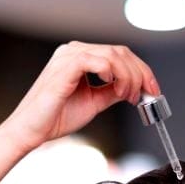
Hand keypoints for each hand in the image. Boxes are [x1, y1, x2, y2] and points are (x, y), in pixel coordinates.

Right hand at [0, 42, 159, 152]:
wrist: (32, 131)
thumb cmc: (54, 118)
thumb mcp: (93, 103)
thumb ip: (111, 92)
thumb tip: (132, 88)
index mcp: (79, 58)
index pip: (117, 55)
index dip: (140, 70)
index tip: (152, 88)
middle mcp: (74, 52)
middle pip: (119, 52)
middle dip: (140, 73)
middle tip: (146, 93)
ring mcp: (69, 56)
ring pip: (113, 55)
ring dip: (129, 76)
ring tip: (129, 96)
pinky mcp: (66, 66)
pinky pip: (98, 61)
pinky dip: (113, 73)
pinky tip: (115, 87)